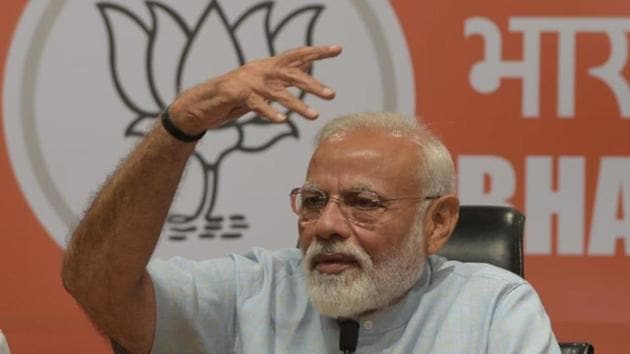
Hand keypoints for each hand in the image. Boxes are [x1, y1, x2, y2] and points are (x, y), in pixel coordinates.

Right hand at [168, 45, 342, 132]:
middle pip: (291, 74)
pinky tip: (283, 121)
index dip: (317, 51)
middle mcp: (260, 70)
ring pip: (277, 92)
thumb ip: (282, 74)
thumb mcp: (262, 83)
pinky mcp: (236, 95)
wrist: (202, 103)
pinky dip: (270, 112)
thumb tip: (306, 64)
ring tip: (314, 116)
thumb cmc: (235, 95)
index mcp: (267, 65)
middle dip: (312, 84)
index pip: (296, 55)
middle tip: (332, 95)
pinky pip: (257, 104)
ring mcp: (247, 82)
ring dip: (297, 104)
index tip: (337, 49)